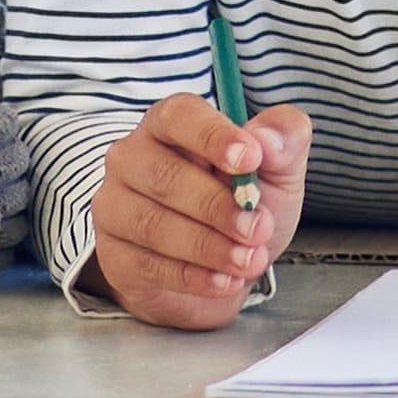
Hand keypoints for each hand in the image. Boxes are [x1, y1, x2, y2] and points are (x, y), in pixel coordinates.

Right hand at [86, 93, 308, 327]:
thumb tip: (268, 140)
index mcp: (169, 123)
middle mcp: (131, 157)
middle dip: (217, 206)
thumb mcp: (278, 170)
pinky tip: (226, 281)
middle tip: (259, 228)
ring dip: (208, 246)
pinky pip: (148, 265)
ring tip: (250, 260)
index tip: (250, 158)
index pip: (179, 116)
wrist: (222, 271)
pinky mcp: (113, 254)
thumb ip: (284, 139)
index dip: (213, 136)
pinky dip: (193, 277)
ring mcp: (114, 206)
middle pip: (164, 176)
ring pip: (154, 225)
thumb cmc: (243, 205)